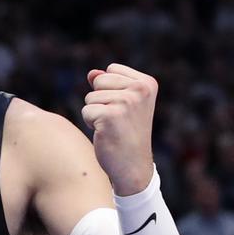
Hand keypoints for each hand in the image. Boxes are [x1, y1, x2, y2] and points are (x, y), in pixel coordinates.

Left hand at [81, 64, 156, 195]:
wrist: (132, 164)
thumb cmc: (125, 133)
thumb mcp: (122, 104)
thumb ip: (108, 84)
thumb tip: (91, 73)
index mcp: (147, 83)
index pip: (110, 70)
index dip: (109, 89)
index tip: (123, 108)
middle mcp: (140, 89)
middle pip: (99, 81)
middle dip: (100, 100)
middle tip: (116, 119)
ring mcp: (126, 102)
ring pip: (90, 97)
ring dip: (95, 113)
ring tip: (112, 126)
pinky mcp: (110, 115)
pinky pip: (86, 111)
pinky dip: (91, 123)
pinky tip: (106, 133)